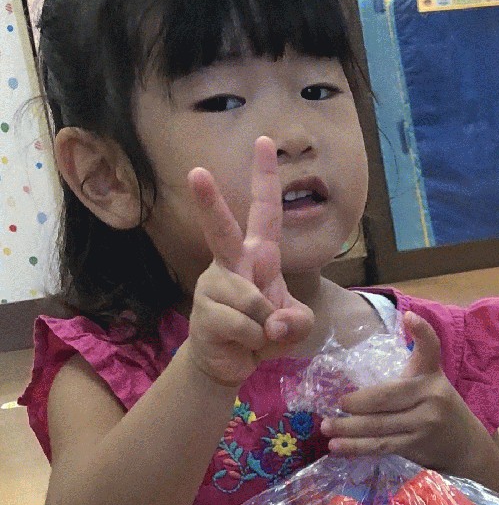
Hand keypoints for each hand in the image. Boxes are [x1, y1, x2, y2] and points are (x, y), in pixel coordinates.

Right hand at [186, 136, 313, 386]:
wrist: (231, 362)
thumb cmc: (264, 331)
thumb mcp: (295, 324)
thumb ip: (297, 320)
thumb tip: (273, 322)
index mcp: (257, 255)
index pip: (264, 210)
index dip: (265, 178)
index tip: (263, 141)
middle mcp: (231, 264)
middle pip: (221, 231)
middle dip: (208, 202)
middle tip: (195, 172)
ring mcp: (214, 287)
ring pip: (252, 301)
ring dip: (266, 326)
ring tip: (258, 335)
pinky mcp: (204, 314)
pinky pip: (247, 327)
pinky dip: (256, 342)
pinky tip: (244, 343)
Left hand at [323, 312, 468, 462]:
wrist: (467, 445)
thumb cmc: (439, 409)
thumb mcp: (431, 384)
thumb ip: (407, 374)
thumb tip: (356, 375)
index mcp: (432, 374)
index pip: (430, 348)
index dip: (422, 332)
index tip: (409, 316)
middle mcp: (431, 395)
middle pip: (386, 396)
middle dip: (357, 402)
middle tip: (337, 404)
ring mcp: (425, 422)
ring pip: (379, 424)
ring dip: (348, 427)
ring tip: (326, 427)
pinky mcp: (416, 444)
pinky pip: (381, 445)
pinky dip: (357, 447)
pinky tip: (337, 446)